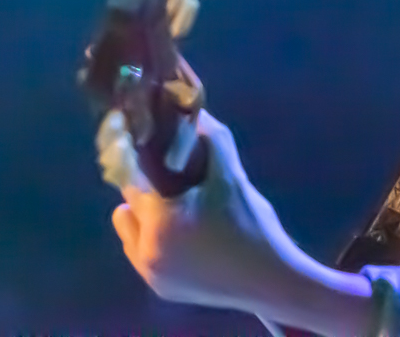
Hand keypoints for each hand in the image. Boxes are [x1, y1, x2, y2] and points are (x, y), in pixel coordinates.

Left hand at [110, 110, 297, 312]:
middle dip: (145, 188)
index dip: (140, 160)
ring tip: (178, 209)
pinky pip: (142, 254)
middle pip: (128, 205)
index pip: (131, 179)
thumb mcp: (232, 179)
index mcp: (159, 221)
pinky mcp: (162, 289)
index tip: (149, 146)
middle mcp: (146, 251)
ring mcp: (152, 275)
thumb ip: (213, 140)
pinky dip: (155, 241)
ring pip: (130, 232)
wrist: (272, 281)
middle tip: (172, 180)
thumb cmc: (252, 226)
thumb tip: (197, 111)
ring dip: (145, 217)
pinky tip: (183, 234)